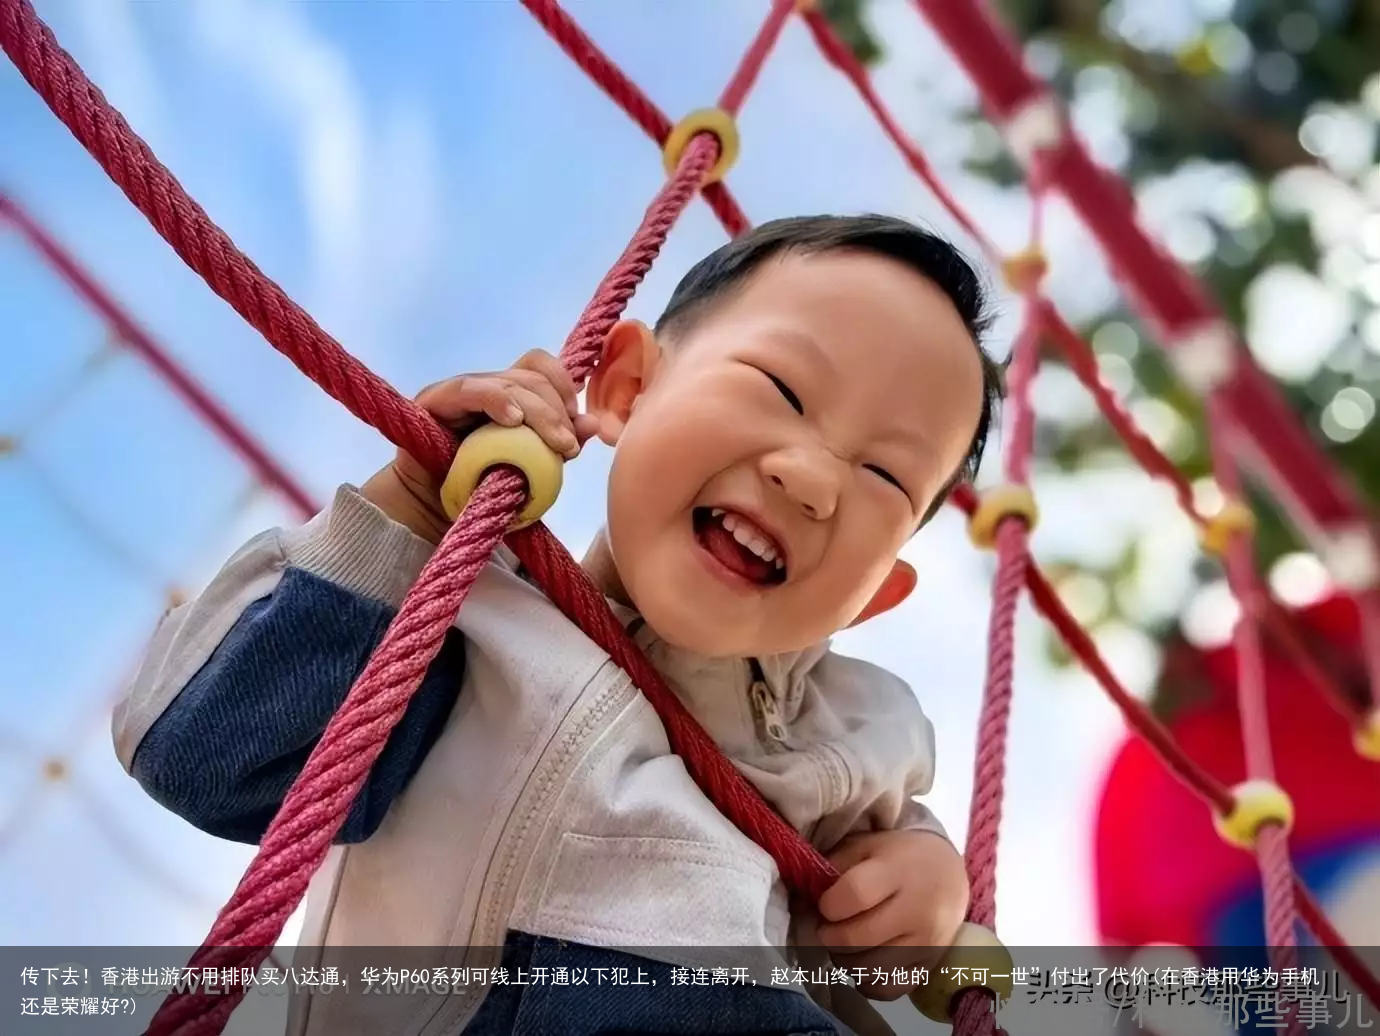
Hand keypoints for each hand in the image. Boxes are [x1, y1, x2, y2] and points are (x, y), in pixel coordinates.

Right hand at [363, 349, 599, 541]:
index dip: (564, 386)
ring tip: (556, 444)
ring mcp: (460, 391)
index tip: (578, 424)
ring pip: (509, 383)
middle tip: (568, 446)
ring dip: (539, 413)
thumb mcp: (532, 470)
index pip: (540, 368)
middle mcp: (486, 387)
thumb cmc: (484, 492)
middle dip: (557, 410)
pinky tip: (515, 421)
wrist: (434, 514)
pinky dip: (499, 401)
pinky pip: (471, 390)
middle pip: (531, 375)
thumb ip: (559, 445)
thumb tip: (592, 424)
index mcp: (509, 396)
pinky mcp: (435, 400)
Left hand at [814, 829, 968, 999]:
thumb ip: (832, 868)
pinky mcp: (929, 967)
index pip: (854, 895)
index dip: (829, 904)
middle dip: (829, 935)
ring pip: (868, 968)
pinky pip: (888, 989)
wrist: (949, 875)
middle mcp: (916, 910)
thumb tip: (801, 902)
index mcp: (898, 871)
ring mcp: (927, 943)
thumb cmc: (898, 857)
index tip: (825, 903)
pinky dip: (867, 981)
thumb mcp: (866, 847)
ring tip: (845, 942)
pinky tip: (864, 961)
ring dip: (844, 960)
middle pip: (856, 938)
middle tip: (828, 926)